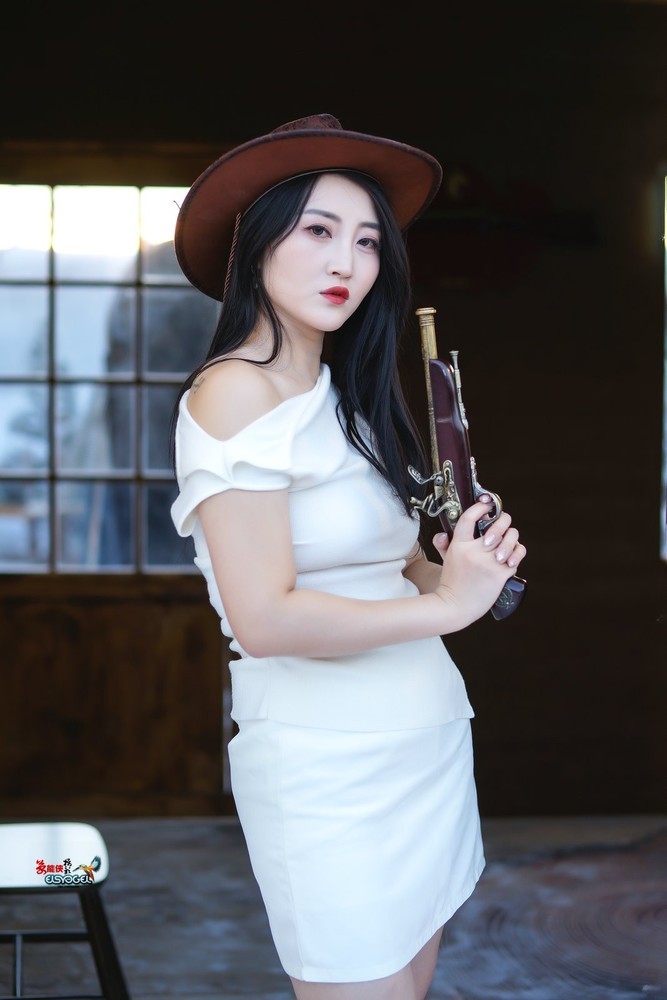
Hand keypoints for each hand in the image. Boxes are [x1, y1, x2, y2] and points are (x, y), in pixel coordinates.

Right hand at [431, 498, 526, 629]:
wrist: (455, 607)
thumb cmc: (452, 582)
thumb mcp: (445, 560)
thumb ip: (443, 544)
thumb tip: (442, 534)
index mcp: (459, 545)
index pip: (469, 518)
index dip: (480, 507)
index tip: (486, 505)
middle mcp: (474, 552)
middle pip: (497, 525)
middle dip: (504, 520)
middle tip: (503, 522)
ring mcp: (488, 563)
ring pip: (511, 539)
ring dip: (512, 538)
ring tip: (508, 542)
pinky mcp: (500, 574)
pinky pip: (516, 558)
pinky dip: (516, 556)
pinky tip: (511, 558)